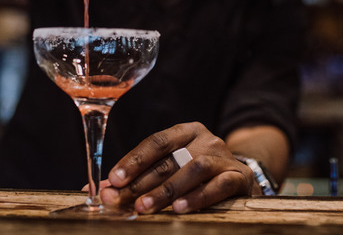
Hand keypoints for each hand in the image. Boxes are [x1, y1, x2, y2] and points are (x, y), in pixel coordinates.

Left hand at [99, 122, 259, 213]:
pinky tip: (180, 209)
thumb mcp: (172, 168)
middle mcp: (206, 140)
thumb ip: (139, 178)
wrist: (241, 180)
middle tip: (122, 199)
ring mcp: (223, 157)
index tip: (114, 179)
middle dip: (142, 182)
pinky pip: (219, 185)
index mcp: (186, 132)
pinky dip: (198, 197)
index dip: (134, 160)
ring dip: (167, 189)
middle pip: (170, 159)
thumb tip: (101, 190)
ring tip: (146, 206)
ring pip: (193, 169)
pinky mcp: (239, 177)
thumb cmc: (198, 175)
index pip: (157, 142)